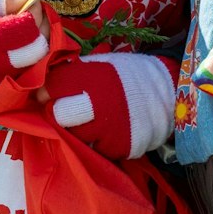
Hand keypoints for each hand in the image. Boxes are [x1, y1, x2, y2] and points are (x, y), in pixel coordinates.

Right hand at [0, 0, 49, 87]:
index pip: (28, 28)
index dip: (34, 9)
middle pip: (39, 46)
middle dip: (41, 25)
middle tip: (29, 8)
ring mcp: (0, 74)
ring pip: (37, 57)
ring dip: (38, 35)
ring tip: (22, 19)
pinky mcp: (1, 78)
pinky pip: (27, 63)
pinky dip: (30, 46)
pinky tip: (19, 32)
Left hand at [42, 54, 175, 160]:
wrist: (167, 93)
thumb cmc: (128, 76)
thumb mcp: (102, 64)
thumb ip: (74, 73)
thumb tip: (45, 84)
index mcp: (91, 78)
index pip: (53, 88)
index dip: (46, 93)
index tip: (47, 96)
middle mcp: (97, 104)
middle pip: (59, 115)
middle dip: (59, 113)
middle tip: (66, 111)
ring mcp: (108, 129)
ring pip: (76, 135)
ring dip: (78, 130)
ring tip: (89, 121)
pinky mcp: (118, 147)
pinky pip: (96, 148)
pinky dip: (97, 142)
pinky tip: (105, 131)